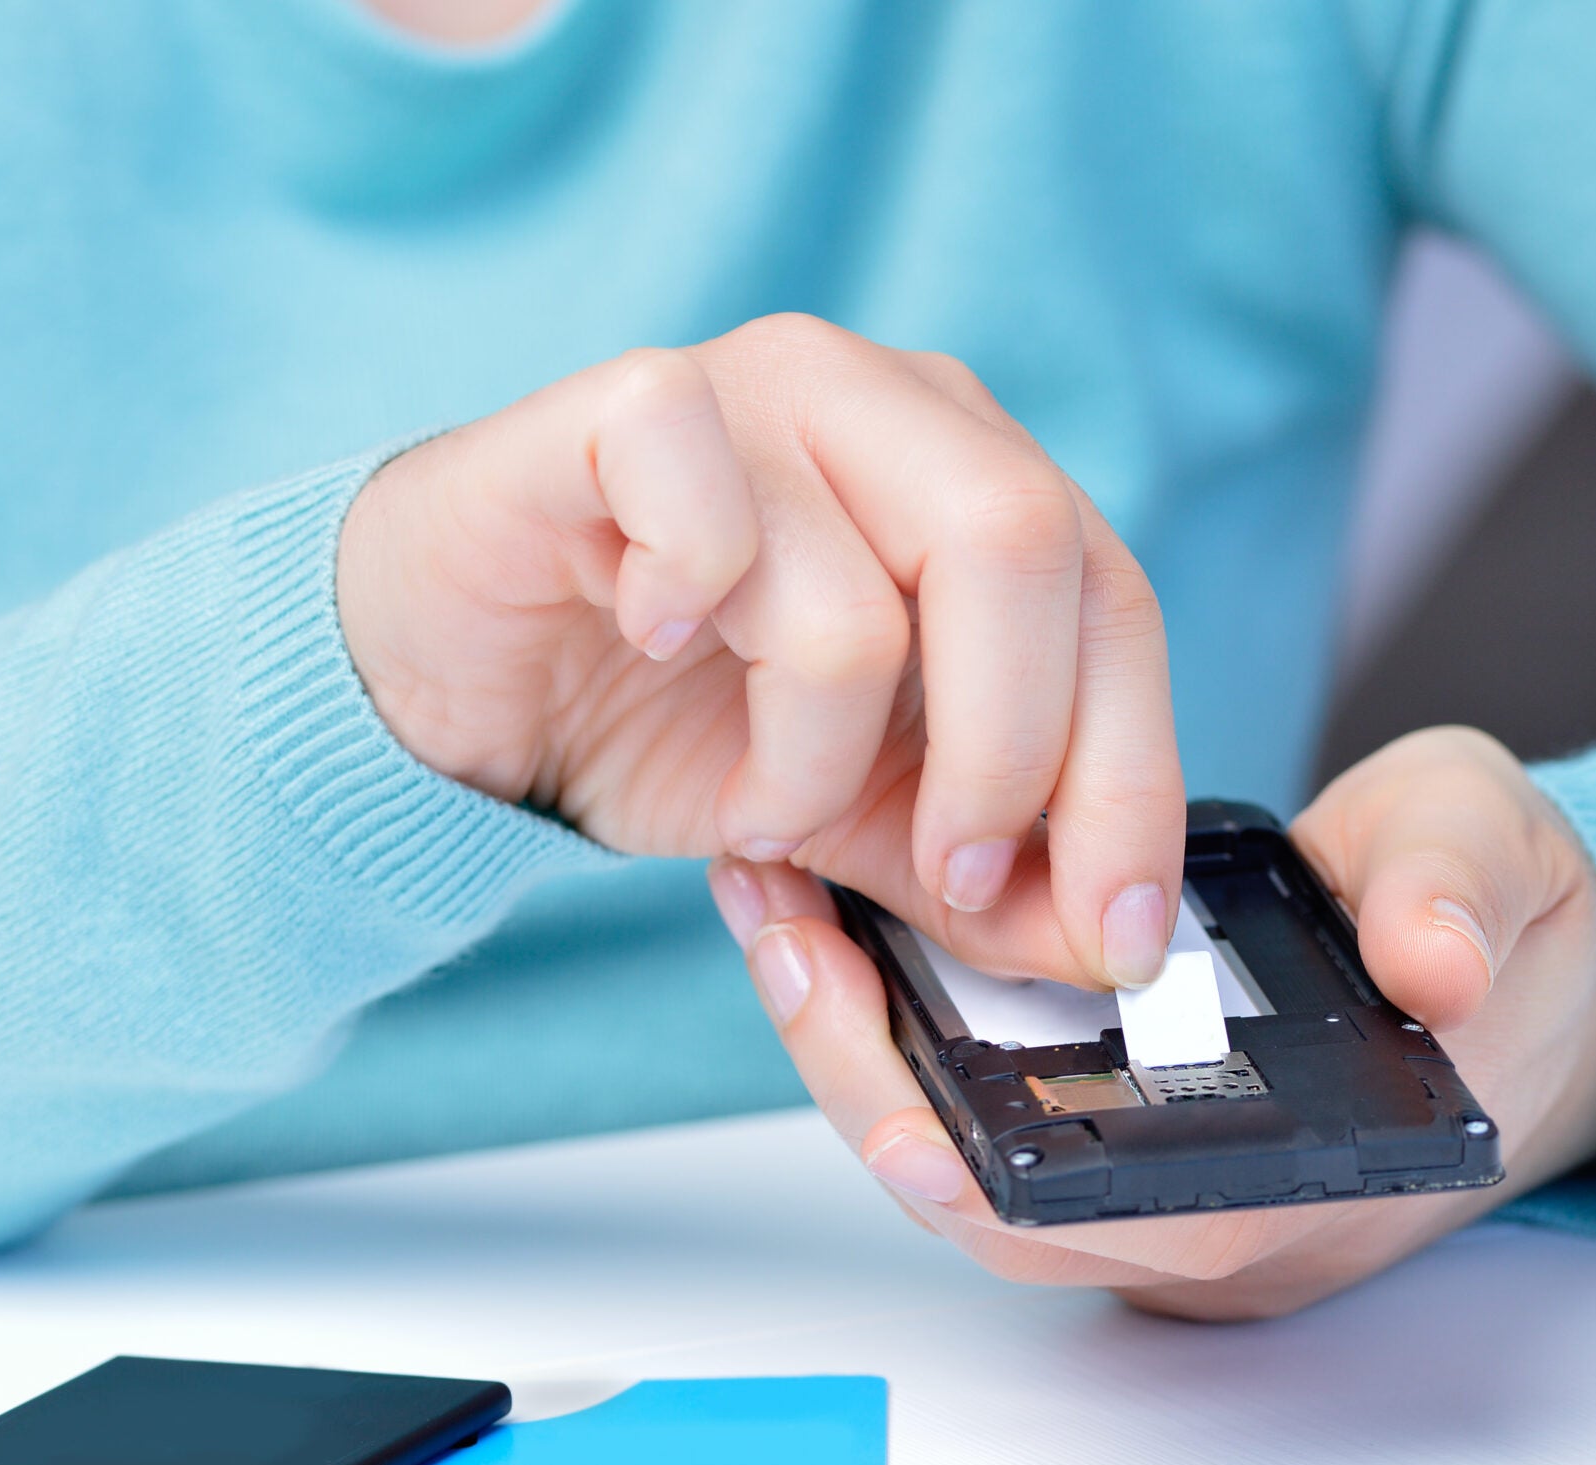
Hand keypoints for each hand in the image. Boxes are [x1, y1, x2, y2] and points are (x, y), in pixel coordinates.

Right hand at [338, 314, 1184, 988]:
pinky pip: (700, 513)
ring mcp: (754, 389)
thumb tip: (1106, 944)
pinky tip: (656, 651)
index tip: (1119, 933)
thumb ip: (981, 873)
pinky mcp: (618, 409)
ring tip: (754, 807)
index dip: (1130, 777)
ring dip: (811, 759)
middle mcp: (886, 406)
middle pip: (1025, 551)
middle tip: (943, 874)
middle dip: (1007, 758)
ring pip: (855, 593)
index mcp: (974, 478)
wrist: (465, 671)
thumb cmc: (671, 711)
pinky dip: (688, 625)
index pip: (1113, 605)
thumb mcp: (860, 813)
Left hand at [719, 726, 1595, 1319]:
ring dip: (863, 1049)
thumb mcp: (1497, 860)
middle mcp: (1214, 1225)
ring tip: (778, 897)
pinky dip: (902, 1034)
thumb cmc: (1505, 930)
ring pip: (972, 1171)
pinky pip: (985, 1124)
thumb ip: (1464, 898)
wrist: (1530, 981)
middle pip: (996, 1207)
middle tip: (778, 921)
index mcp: (1308, 1184)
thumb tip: (1438, 965)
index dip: (984, 1172)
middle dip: (865, 1075)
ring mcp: (1162, 1200)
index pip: (1117, 1225)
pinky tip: (842, 921)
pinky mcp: (1126, 1150)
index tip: (875, 1074)